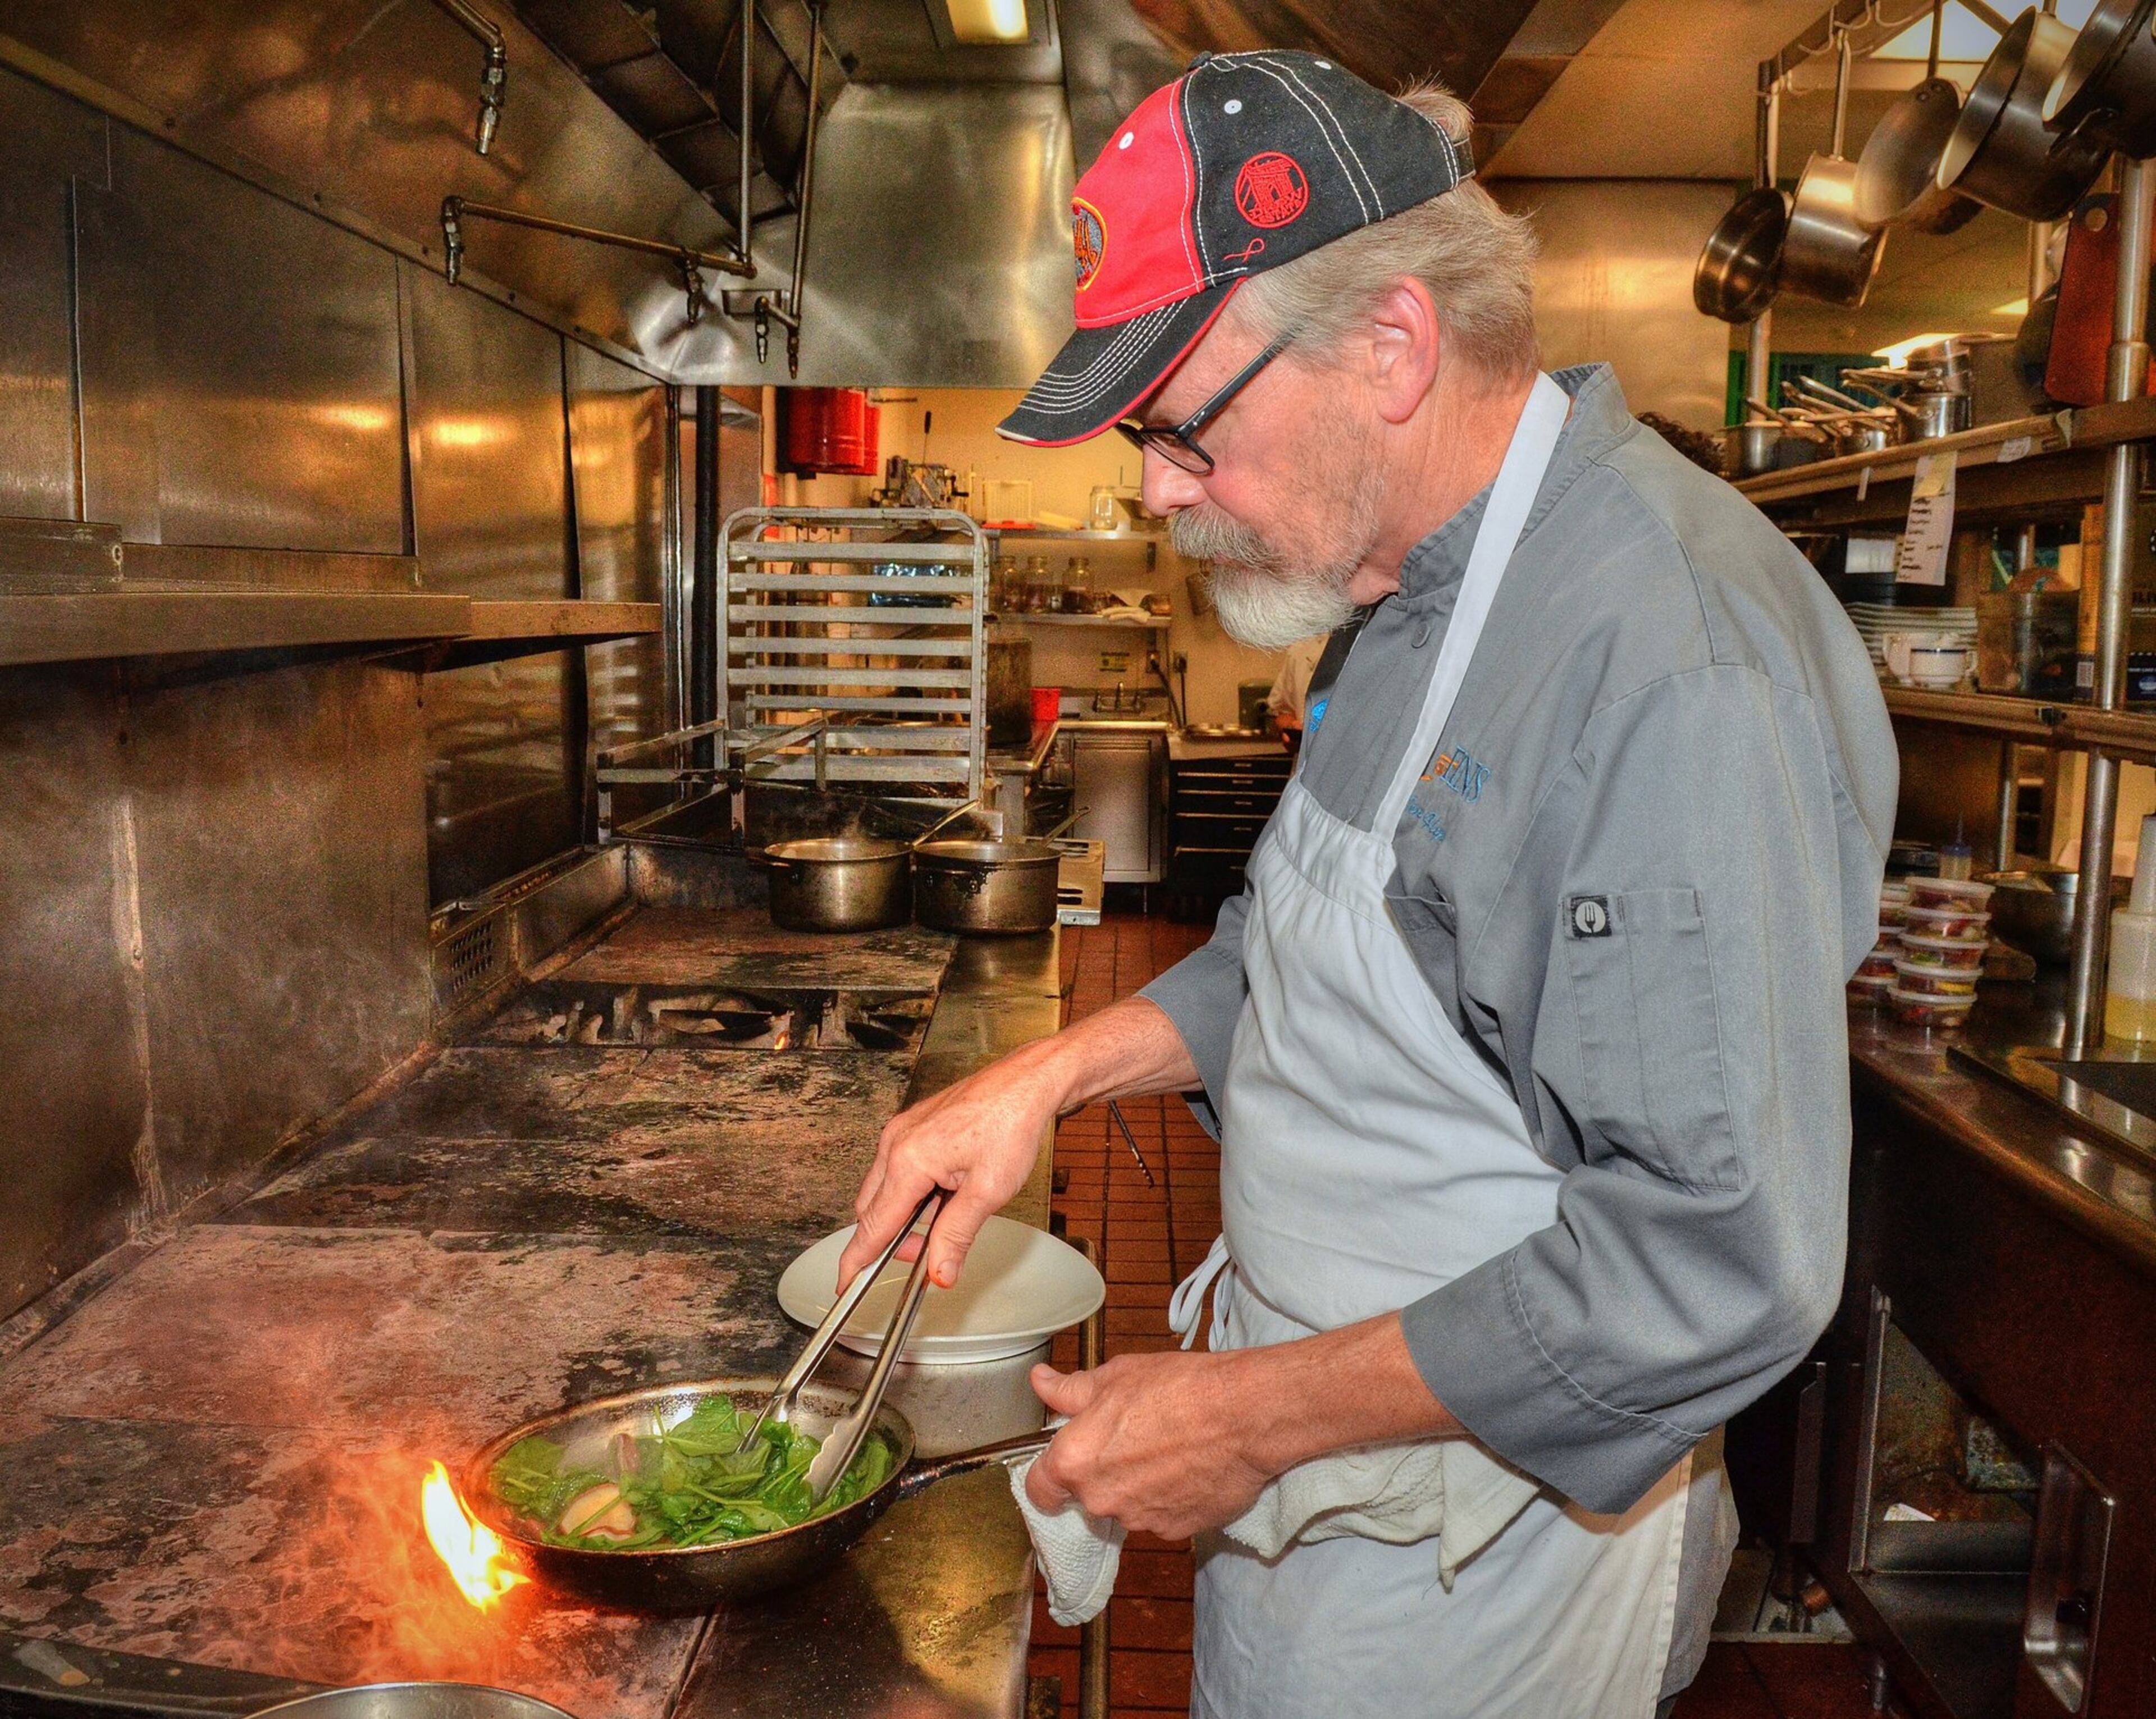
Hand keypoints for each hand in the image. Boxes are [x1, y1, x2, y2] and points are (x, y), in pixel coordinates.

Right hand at [837, 1049, 1059, 1292]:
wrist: (1026, 1082)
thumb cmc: (1011, 1124)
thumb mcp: (988, 1191)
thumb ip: (956, 1235)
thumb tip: (939, 1272)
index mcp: (908, 1160)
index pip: (873, 1224)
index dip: (858, 1259)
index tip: (844, 1284)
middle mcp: (896, 1142)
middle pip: (872, 1209)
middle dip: (891, 1239)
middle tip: (926, 1255)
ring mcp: (902, 1130)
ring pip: (883, 1189)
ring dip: (903, 1214)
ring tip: (946, 1218)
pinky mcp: (912, 1124)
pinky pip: (896, 1167)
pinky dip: (910, 1191)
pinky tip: (944, 1192)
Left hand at [1024, 1352, 1276, 1538]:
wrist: (1242, 1415)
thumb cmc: (1178, 1389)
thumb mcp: (1117, 1375)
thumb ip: (1071, 1389)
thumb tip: (1040, 1382)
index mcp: (1076, 1461)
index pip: (1039, 1489)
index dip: (1047, 1478)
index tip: (1061, 1465)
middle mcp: (1102, 1499)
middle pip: (1089, 1494)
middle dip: (1105, 1470)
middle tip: (1134, 1437)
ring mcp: (1140, 1520)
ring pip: (1127, 1505)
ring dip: (1139, 1484)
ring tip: (1170, 1448)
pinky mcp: (1177, 1531)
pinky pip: (1162, 1515)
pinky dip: (1171, 1497)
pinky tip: (1191, 1467)